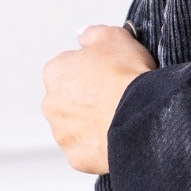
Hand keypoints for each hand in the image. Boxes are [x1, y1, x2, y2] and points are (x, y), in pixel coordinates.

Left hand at [41, 23, 157, 174]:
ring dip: (91, 123)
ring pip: (75, 126)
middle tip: (115, 95)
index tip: (110, 72)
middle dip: (87, 98)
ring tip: (119, 117)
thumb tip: (83, 35)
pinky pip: (87, 150)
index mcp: (55, 72)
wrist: (140, 117)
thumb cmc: (125, 76)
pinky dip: (99, 145)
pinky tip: (117, 136)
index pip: (69, 68)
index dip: (93, 69)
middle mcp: (51, 104)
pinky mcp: (76, 157)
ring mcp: (62, 133)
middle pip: (68, 99)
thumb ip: (92, 33)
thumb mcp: (114, 36)